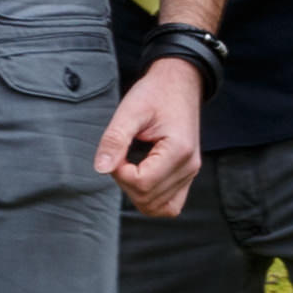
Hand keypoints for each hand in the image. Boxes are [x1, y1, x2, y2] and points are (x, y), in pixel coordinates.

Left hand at [97, 58, 204, 217]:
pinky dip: (152, 198)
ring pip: (159, 208)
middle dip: (126, 182)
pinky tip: (141, 176)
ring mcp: (191, 173)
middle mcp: (189, 167)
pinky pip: (170, 205)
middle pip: (148, 199)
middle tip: (122, 156)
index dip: (120, 173)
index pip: (142, 184)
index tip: (117, 152)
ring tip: (131, 166)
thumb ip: (114, 140)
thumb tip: (101, 169)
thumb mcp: (129, 110)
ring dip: (137, 193)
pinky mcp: (187, 175)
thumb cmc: (155, 93)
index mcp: (179, 150)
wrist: (179, 83)